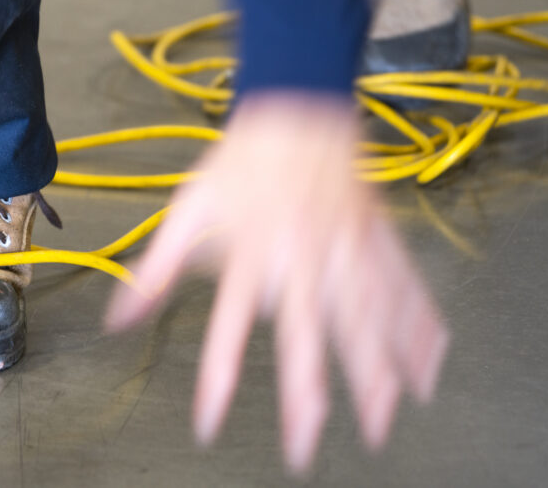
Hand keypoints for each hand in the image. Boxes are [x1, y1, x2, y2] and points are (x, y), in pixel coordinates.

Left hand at [105, 92, 448, 473]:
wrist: (296, 106)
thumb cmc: (242, 159)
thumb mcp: (188, 208)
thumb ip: (157, 267)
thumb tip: (120, 312)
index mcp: (248, 252)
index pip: (226, 328)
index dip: (216, 378)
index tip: (209, 421)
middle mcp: (298, 256)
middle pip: (306, 334)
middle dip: (308, 394)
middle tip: (308, 442)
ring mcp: (342, 247)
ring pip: (364, 318)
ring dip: (375, 371)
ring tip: (383, 418)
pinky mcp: (373, 237)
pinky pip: (401, 287)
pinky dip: (418, 326)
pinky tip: (428, 362)